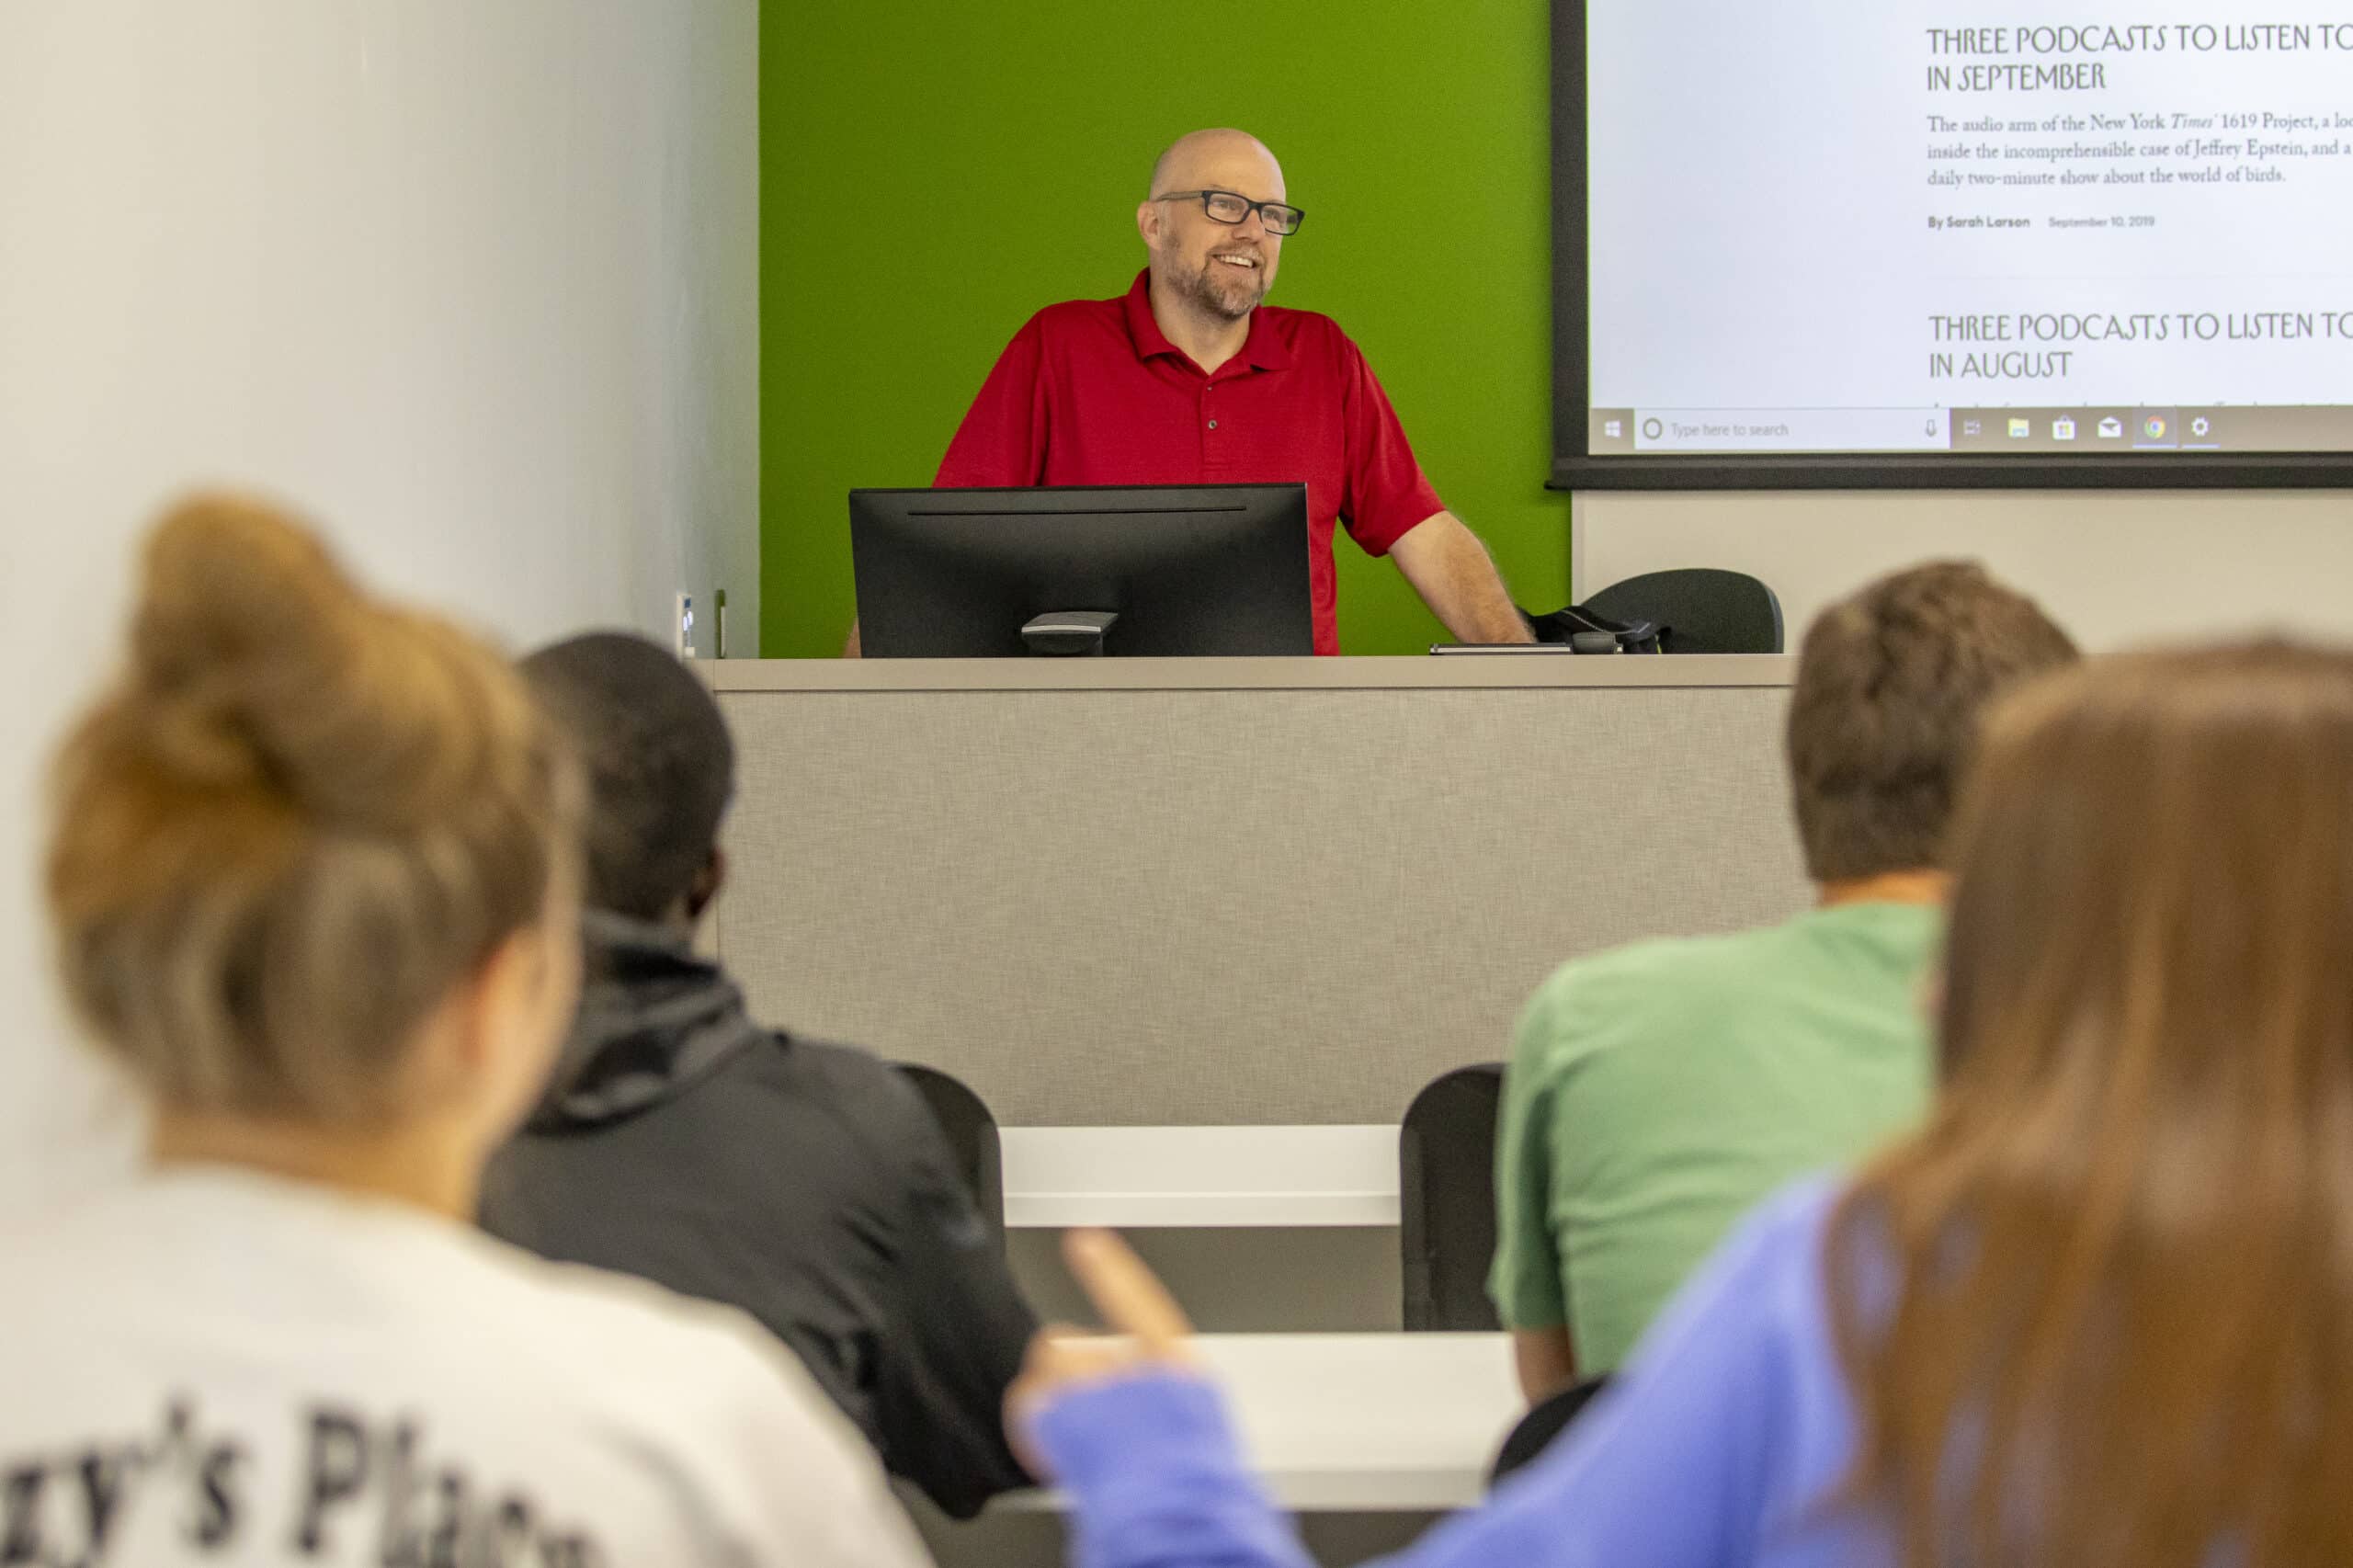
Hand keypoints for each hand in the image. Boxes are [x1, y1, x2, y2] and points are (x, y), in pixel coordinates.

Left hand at [1004, 1229, 1200, 1480]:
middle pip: (1075, 1343)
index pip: (1138, 1302)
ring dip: (1054, 1395)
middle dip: (1073, 1370)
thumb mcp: (1200, 1432)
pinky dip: (1030, 1416)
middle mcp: (1129, 1369)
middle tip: (1089, 1415)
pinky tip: (1044, 1442)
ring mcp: (1089, 1391)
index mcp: (1177, 1369)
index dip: (1109, 1271)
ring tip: (1071, 1434)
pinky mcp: (1057, 1420)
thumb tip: (1150, 1396)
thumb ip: (1167, 1400)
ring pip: (1048, 1367)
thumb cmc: (1192, 1484)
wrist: (1176, 1518)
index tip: (1084, 1241)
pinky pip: (1025, 1400)